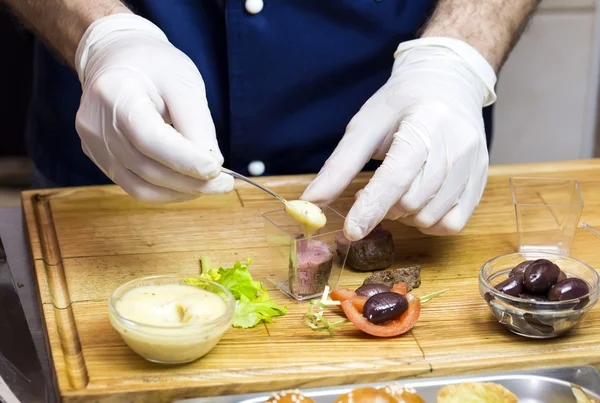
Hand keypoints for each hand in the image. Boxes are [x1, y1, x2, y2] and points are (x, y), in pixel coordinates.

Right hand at [74, 14, 232, 202]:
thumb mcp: (183, 80)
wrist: (116, 60)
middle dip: (191, 181)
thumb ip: (196, 122)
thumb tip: (212, 164)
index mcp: (113, 92)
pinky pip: (135, 187)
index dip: (183, 159)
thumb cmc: (152, 65)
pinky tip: (188, 184)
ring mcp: (94, 145)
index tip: (216, 169)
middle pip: (146, 167)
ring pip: (141, 186)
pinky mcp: (100, 159)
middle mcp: (96, 123)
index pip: (148, 137)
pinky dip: (166, 192)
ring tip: (211, 185)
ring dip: (182, 192)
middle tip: (225, 183)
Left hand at [301, 37, 496, 240]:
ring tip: (398, 189)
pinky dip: (428, 222)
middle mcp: (457, 144)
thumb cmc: (400, 104)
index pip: (397, 175)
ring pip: (430, 216)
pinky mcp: (481, 180)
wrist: (447, 83)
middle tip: (374, 190)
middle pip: (411, 201)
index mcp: (426, 122)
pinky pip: (452, 223)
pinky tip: (418, 203)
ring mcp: (474, 164)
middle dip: (383, 206)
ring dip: (404, 215)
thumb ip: (339, 166)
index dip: (371, 206)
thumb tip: (310, 202)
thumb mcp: (365, 126)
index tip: (351, 230)